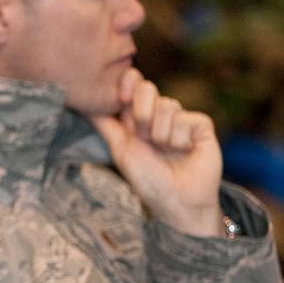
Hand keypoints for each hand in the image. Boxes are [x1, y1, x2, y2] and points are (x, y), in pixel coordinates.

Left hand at [91, 68, 223, 236]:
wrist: (176, 200)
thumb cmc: (147, 178)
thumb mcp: (119, 148)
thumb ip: (104, 123)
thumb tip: (82, 101)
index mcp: (138, 116)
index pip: (132, 84)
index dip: (128, 82)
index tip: (122, 97)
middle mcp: (159, 114)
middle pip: (147, 88)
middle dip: (141, 115)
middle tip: (145, 139)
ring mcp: (181, 117)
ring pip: (166, 105)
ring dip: (160, 134)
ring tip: (165, 151)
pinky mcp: (201, 124)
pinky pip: (185, 118)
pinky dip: (179, 139)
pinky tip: (184, 151)